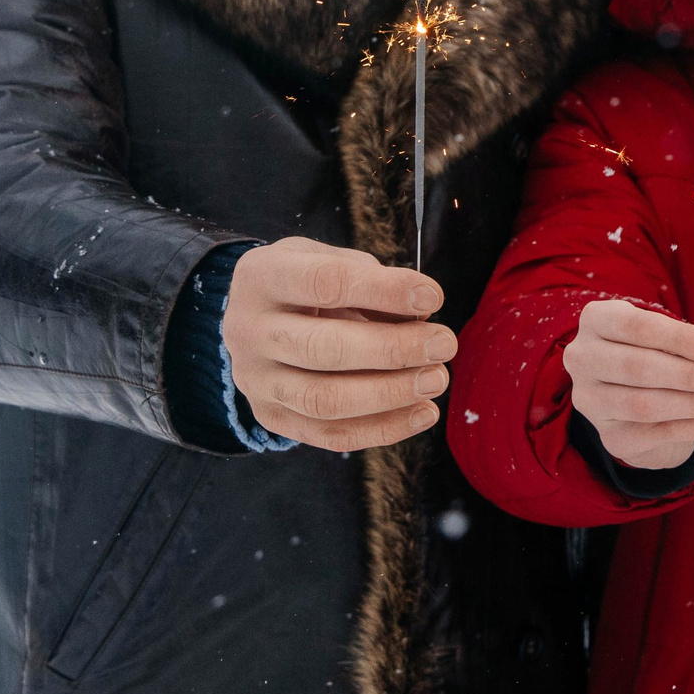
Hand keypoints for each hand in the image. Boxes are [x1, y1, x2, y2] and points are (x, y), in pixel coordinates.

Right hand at [223, 236, 454, 451]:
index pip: (326, 283)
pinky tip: (422, 413)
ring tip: (436, 379)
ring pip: (324, 400)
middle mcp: (249, 331)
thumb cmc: (307, 283)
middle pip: (323, 349)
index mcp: (263, 278)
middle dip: (394, 350)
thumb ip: (373, 279)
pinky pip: (328, 434)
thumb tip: (422, 313)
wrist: (257, 316)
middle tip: (445, 344)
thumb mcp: (331, 259)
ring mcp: (255, 380)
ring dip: (391, 394)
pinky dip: (383, 428)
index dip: (384, 291)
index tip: (432, 298)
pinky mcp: (270, 416)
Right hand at [563, 298, 693, 470]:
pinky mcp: (609, 436)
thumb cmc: (657, 354)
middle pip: (640, 369)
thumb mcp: (676, 338)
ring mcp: (591, 400)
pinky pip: (660, 433)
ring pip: (647, 405)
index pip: (637, 328)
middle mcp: (583, 358)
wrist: (634, 401)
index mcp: (597, 320)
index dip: (681, 339)